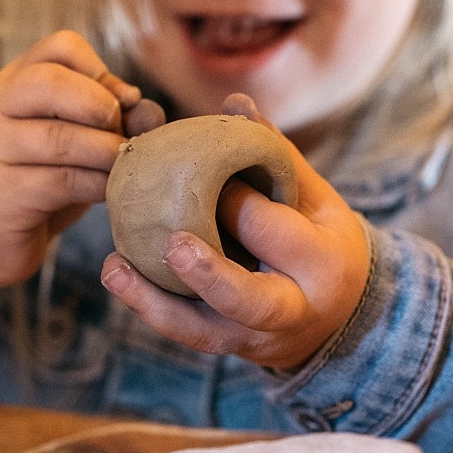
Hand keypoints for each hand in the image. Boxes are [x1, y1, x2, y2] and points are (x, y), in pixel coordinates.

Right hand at [0, 30, 139, 335]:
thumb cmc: (31, 186)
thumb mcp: (68, 144)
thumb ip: (108, 122)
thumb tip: (151, 112)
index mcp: (9, 84)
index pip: (59, 47)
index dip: (100, 71)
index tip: (120, 105)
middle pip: (50, 80)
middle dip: (101, 105)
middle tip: (121, 135)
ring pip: (60, 136)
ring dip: (107, 152)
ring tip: (124, 167)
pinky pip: (60, 181)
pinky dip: (97, 185)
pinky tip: (110, 193)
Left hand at [99, 95, 370, 370]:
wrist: (337, 318)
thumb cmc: (321, 241)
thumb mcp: (315, 199)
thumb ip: (276, 157)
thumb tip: (235, 104)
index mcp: (321, 262)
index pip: (276, 232)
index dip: (241, 204)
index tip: (213, 176)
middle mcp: (290, 309)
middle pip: (247, 297)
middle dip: (211, 273)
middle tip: (173, 244)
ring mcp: (253, 338)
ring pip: (203, 330)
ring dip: (156, 301)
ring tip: (115, 267)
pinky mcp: (224, 347)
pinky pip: (182, 333)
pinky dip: (148, 306)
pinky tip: (117, 275)